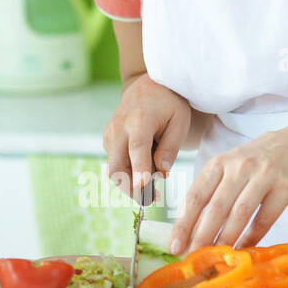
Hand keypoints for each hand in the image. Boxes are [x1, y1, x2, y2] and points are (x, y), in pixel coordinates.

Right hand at [102, 74, 190, 199]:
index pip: (137, 149)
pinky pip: (115, 163)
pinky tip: (145, 167)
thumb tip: (161, 172)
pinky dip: (127, 172)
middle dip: (130, 188)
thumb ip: (170, 148)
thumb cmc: (169, 104)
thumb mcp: (179, 122)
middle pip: (117, 165)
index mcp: (139, 120)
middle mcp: (119, 127)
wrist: (147, 86)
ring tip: (153, 184)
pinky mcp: (108, 139)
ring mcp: (110, 134)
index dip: (139, 169)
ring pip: (114, 168)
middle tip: (151, 201)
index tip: (142, 187)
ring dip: (130, 182)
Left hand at [168, 128, 287, 254]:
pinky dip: (254, 236)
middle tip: (193, 258)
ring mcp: (263, 176)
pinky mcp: (285, 187)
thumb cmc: (257, 158)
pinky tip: (244, 249)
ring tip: (217, 259)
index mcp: (219, 162)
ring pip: (240, 213)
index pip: (195, 195)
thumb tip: (190, 224)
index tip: (174, 244)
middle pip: (216, 207)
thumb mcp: (229, 164)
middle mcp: (239, 167)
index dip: (183, 222)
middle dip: (202, 236)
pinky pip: (266, 217)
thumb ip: (211, 188)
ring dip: (227, 238)